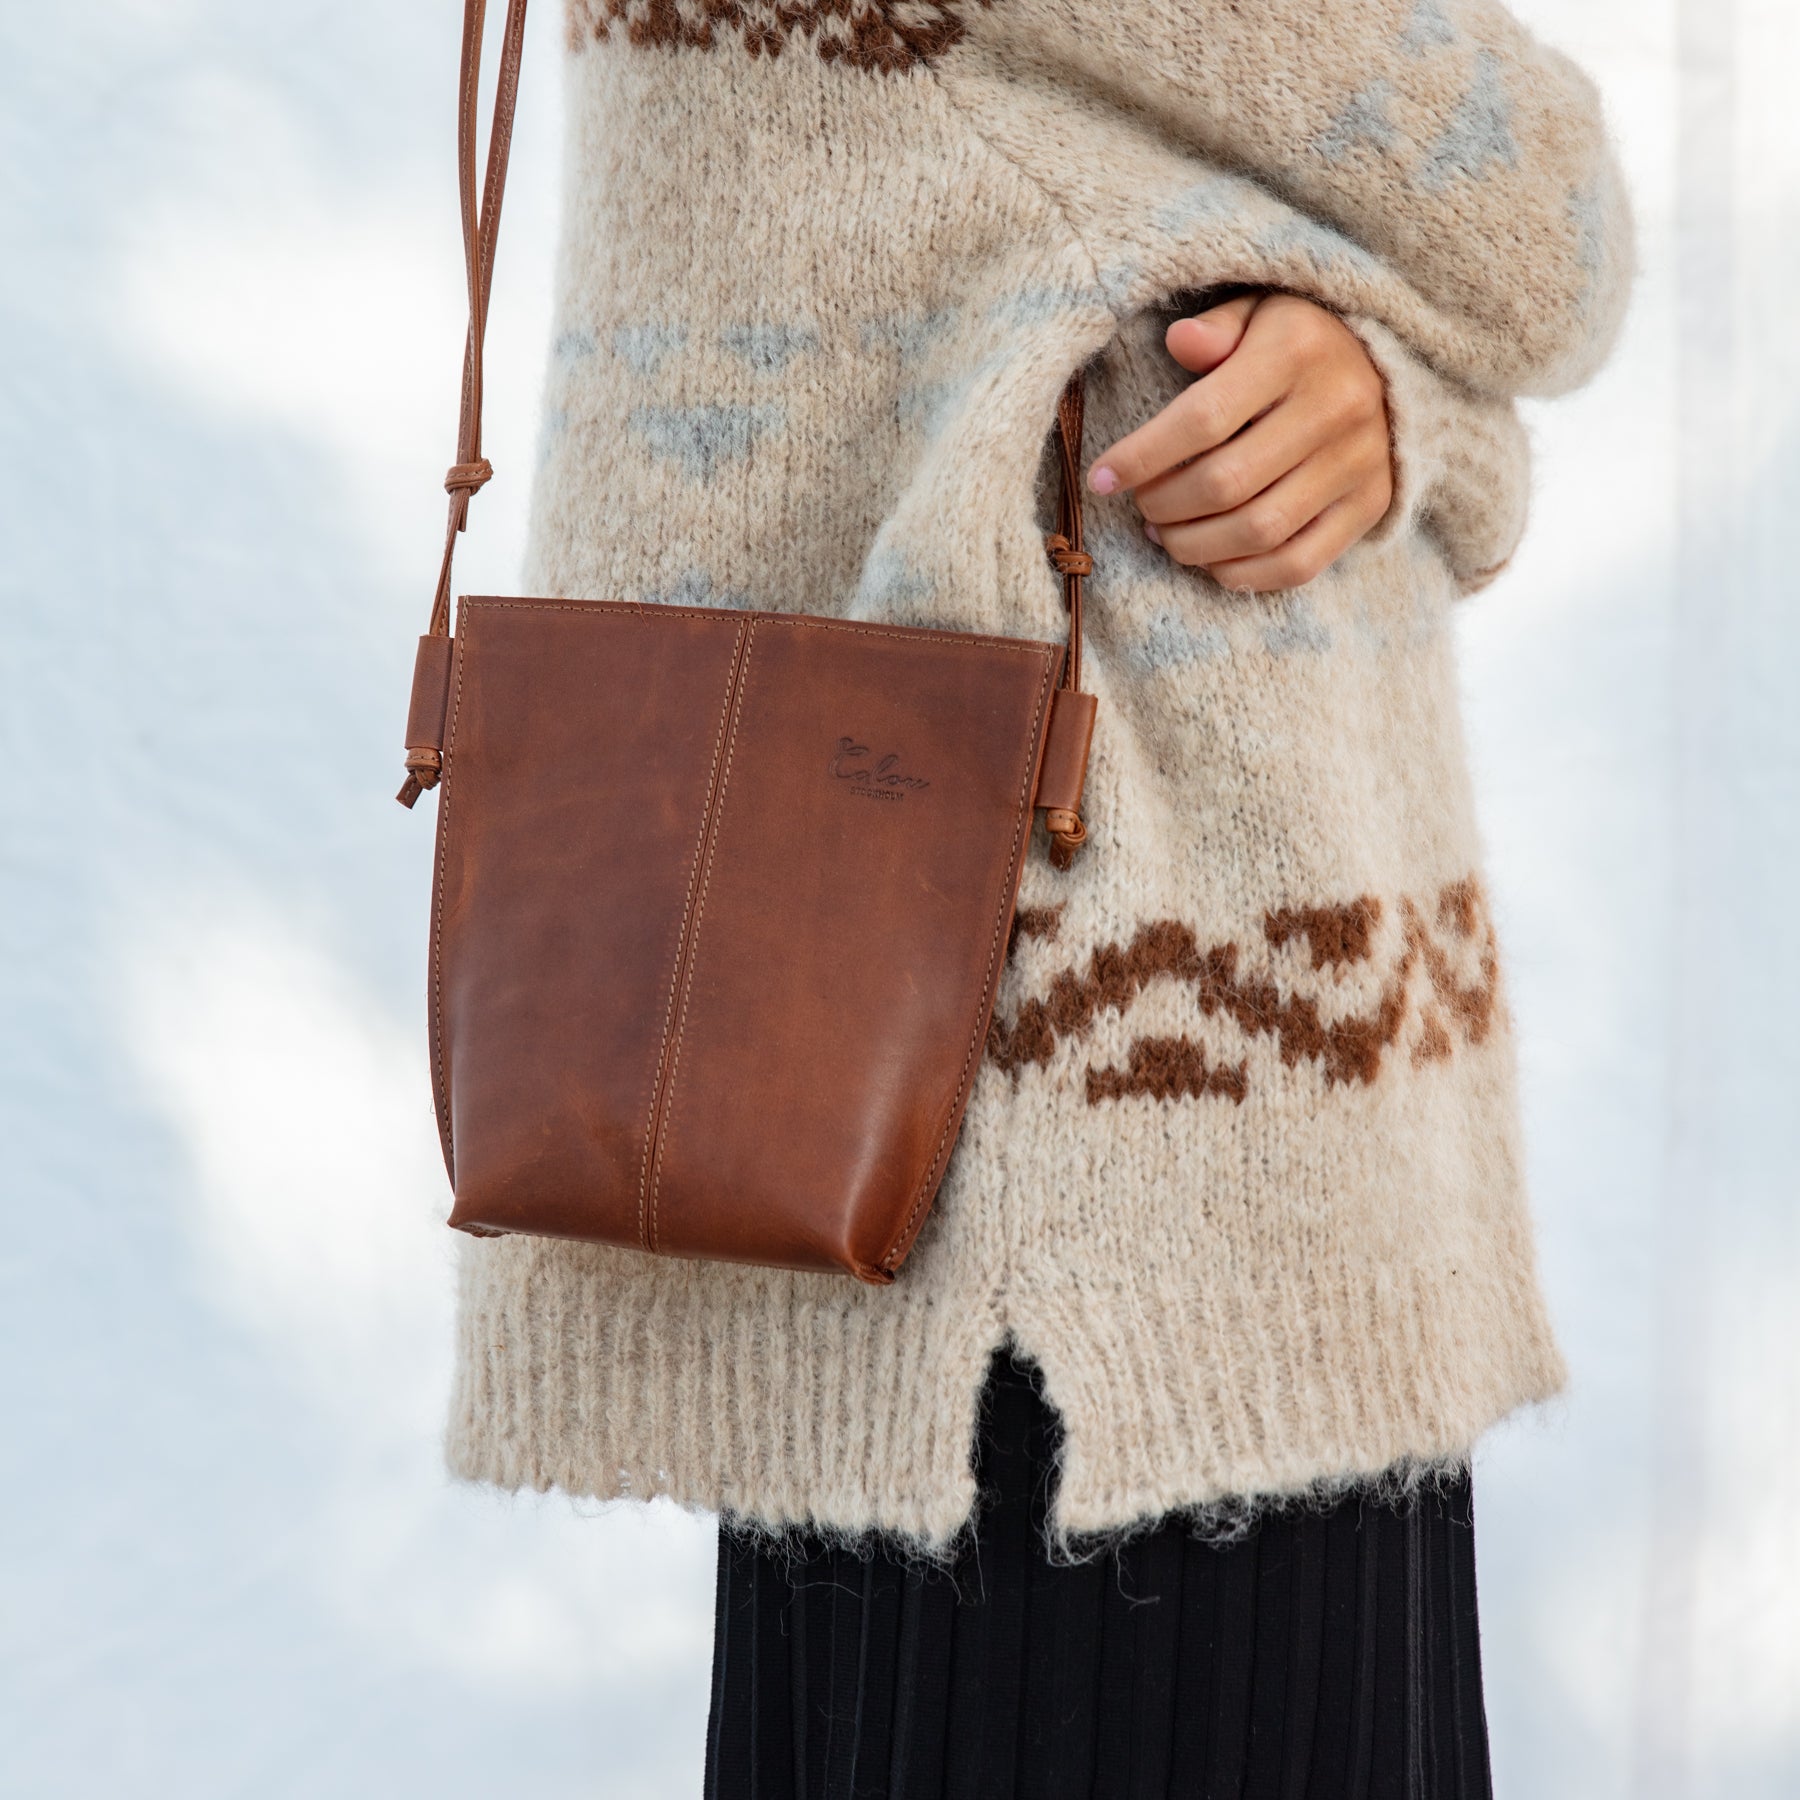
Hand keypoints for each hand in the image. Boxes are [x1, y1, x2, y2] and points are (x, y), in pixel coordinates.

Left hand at [1087, 292, 1393, 593]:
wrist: (1391, 366)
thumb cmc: (1298, 341)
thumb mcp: (1257, 311)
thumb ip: (1216, 329)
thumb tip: (1178, 341)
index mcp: (1295, 352)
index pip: (1203, 418)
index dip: (1142, 456)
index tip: (1101, 478)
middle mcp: (1335, 408)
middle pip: (1226, 483)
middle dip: (1165, 505)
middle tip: (1142, 505)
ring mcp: (1357, 464)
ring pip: (1258, 531)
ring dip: (1194, 545)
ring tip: (1165, 534)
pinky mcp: (1370, 506)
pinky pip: (1298, 563)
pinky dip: (1243, 574)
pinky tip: (1211, 560)